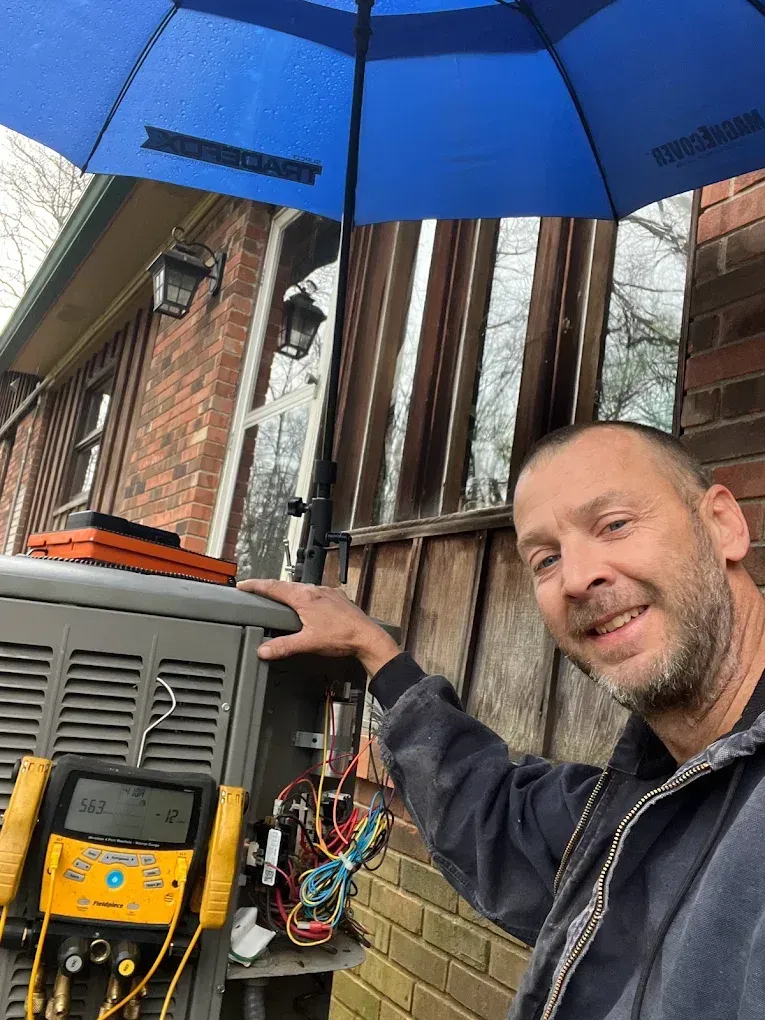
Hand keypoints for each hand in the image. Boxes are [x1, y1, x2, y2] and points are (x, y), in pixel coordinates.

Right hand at [237, 578, 399, 675]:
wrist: (367, 637)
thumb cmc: (342, 637)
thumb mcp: (307, 643)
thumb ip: (283, 646)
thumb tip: (263, 650)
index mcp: (304, 597)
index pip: (273, 587)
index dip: (256, 585)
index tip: (243, 584)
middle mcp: (316, 590)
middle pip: (287, 585)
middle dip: (270, 587)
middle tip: (257, 590)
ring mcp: (328, 593)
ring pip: (302, 588)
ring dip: (289, 591)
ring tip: (279, 597)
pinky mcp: (337, 599)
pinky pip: (316, 593)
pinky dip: (305, 596)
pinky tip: (307, 605)